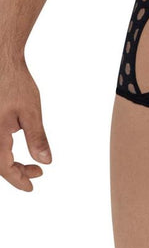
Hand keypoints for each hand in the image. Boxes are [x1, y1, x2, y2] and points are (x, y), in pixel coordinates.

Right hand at [0, 55, 51, 190]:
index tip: (32, 186)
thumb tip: (46, 161)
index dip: (18, 180)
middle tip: (37, 172)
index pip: (4, 169)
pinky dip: (3, 151)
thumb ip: (37, 139)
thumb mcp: (31, 112)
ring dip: (9, 163)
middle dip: (16, 172)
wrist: (1, 61)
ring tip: (30, 163)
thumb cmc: (15, 83)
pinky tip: (15, 149)